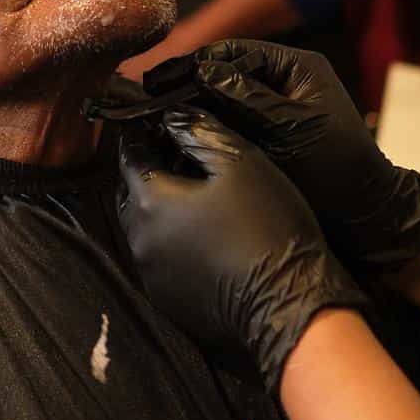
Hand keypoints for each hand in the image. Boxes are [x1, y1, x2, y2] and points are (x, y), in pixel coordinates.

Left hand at [118, 108, 368, 391]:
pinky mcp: (168, 300)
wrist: (289, 302)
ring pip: (142, 227)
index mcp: (150, 200)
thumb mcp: (240, 162)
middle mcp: (139, 239)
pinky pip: (159, 258)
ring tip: (190, 191)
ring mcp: (151, 274)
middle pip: (129, 193)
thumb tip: (169, 116)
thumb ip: (198, 131)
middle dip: (145, 170)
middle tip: (172, 154)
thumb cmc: (268, 225)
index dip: (140, 134)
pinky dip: (171, 239)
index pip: (130, 155)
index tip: (153, 121)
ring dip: (157, 206)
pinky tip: (201, 233)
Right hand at [156, 40, 419, 276]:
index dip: (195, 63)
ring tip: (158, 114)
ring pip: (226, 97)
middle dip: (189, 83)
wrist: (363, 212)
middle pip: (227, 71)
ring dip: (195, 104)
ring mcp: (275, 107)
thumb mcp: (290, 127)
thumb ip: (247, 97)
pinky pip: (233, 120)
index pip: (235, 52)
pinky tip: (181, 134)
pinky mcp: (269, 133)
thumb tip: (202, 72)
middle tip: (150, 95)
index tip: (161, 78)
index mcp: (297, 67)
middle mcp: (284, 81)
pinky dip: (209, 124)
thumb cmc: (336, 166)